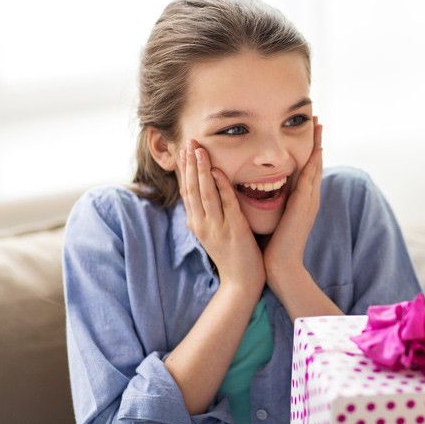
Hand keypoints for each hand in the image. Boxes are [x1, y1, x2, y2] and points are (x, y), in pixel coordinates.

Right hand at [179, 139, 264, 291]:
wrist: (241, 281)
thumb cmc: (231, 255)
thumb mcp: (212, 232)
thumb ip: (205, 212)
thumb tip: (194, 191)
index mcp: (196, 223)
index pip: (187, 190)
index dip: (185, 169)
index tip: (183, 150)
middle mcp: (201, 223)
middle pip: (192, 188)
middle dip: (190, 163)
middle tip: (189, 141)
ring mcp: (216, 227)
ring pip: (205, 193)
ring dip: (202, 170)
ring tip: (199, 150)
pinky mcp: (233, 229)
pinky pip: (226, 204)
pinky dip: (221, 187)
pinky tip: (219, 172)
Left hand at [262, 117, 322, 276]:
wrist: (280, 265)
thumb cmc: (273, 243)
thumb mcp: (274, 215)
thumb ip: (271, 200)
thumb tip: (259, 186)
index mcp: (300, 199)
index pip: (305, 168)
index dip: (308, 148)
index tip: (307, 130)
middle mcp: (308, 198)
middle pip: (315, 162)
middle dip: (317, 140)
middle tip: (318, 119)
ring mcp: (309, 202)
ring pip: (315, 167)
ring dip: (318, 145)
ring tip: (320, 126)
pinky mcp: (305, 207)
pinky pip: (310, 180)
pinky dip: (314, 164)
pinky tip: (316, 150)